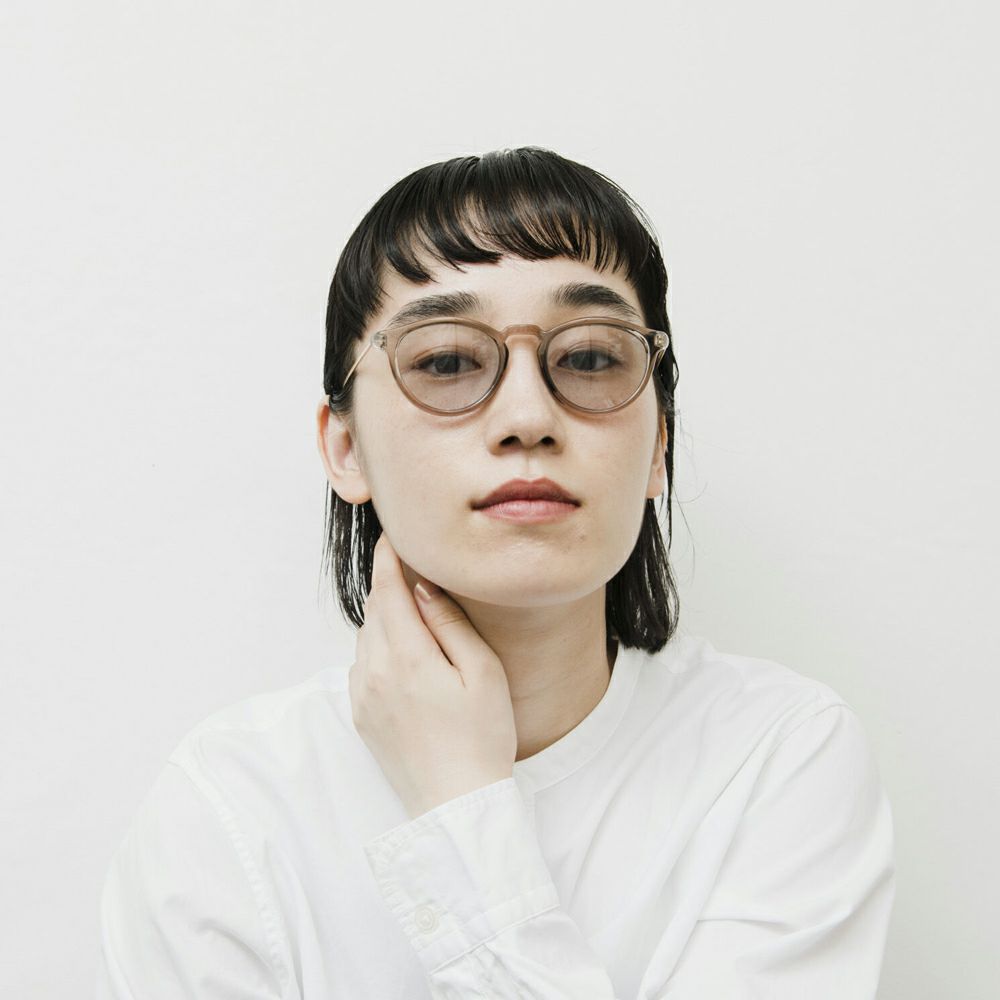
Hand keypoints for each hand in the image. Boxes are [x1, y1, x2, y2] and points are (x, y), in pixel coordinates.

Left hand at [349, 532, 517, 818]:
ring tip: (416, 614)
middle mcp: (374, 671)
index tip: (393, 532)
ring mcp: (363, 695)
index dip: (388, 556)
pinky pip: (363, 664)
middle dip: (389, 583)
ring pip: (367, 635)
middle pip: (374, 608)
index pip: (387, 588)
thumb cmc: (482, 738)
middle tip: (411, 565)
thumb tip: (423, 587)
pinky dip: (380, 647)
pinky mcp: (361, 714)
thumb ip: (450, 623)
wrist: (457, 805)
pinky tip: (408, 656)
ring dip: (386, 617)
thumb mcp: (482, 673)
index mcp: (406, 656)